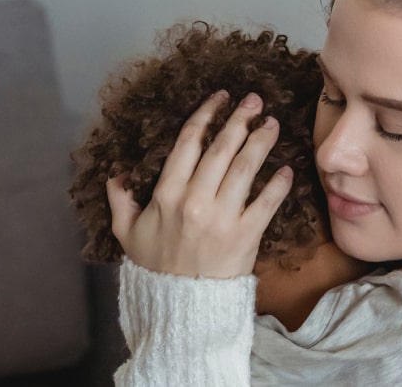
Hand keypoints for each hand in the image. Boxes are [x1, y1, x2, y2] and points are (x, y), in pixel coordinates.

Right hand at [106, 91, 292, 278]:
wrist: (181, 304)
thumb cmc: (155, 266)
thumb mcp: (127, 233)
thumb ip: (120, 200)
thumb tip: (115, 172)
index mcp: (166, 194)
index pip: (187, 144)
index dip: (205, 116)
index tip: (219, 98)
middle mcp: (195, 200)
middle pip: (220, 149)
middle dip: (238, 120)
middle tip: (254, 100)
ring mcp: (223, 217)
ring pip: (245, 169)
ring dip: (261, 142)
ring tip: (272, 123)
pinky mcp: (246, 235)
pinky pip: (266, 203)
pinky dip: (279, 184)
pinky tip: (286, 168)